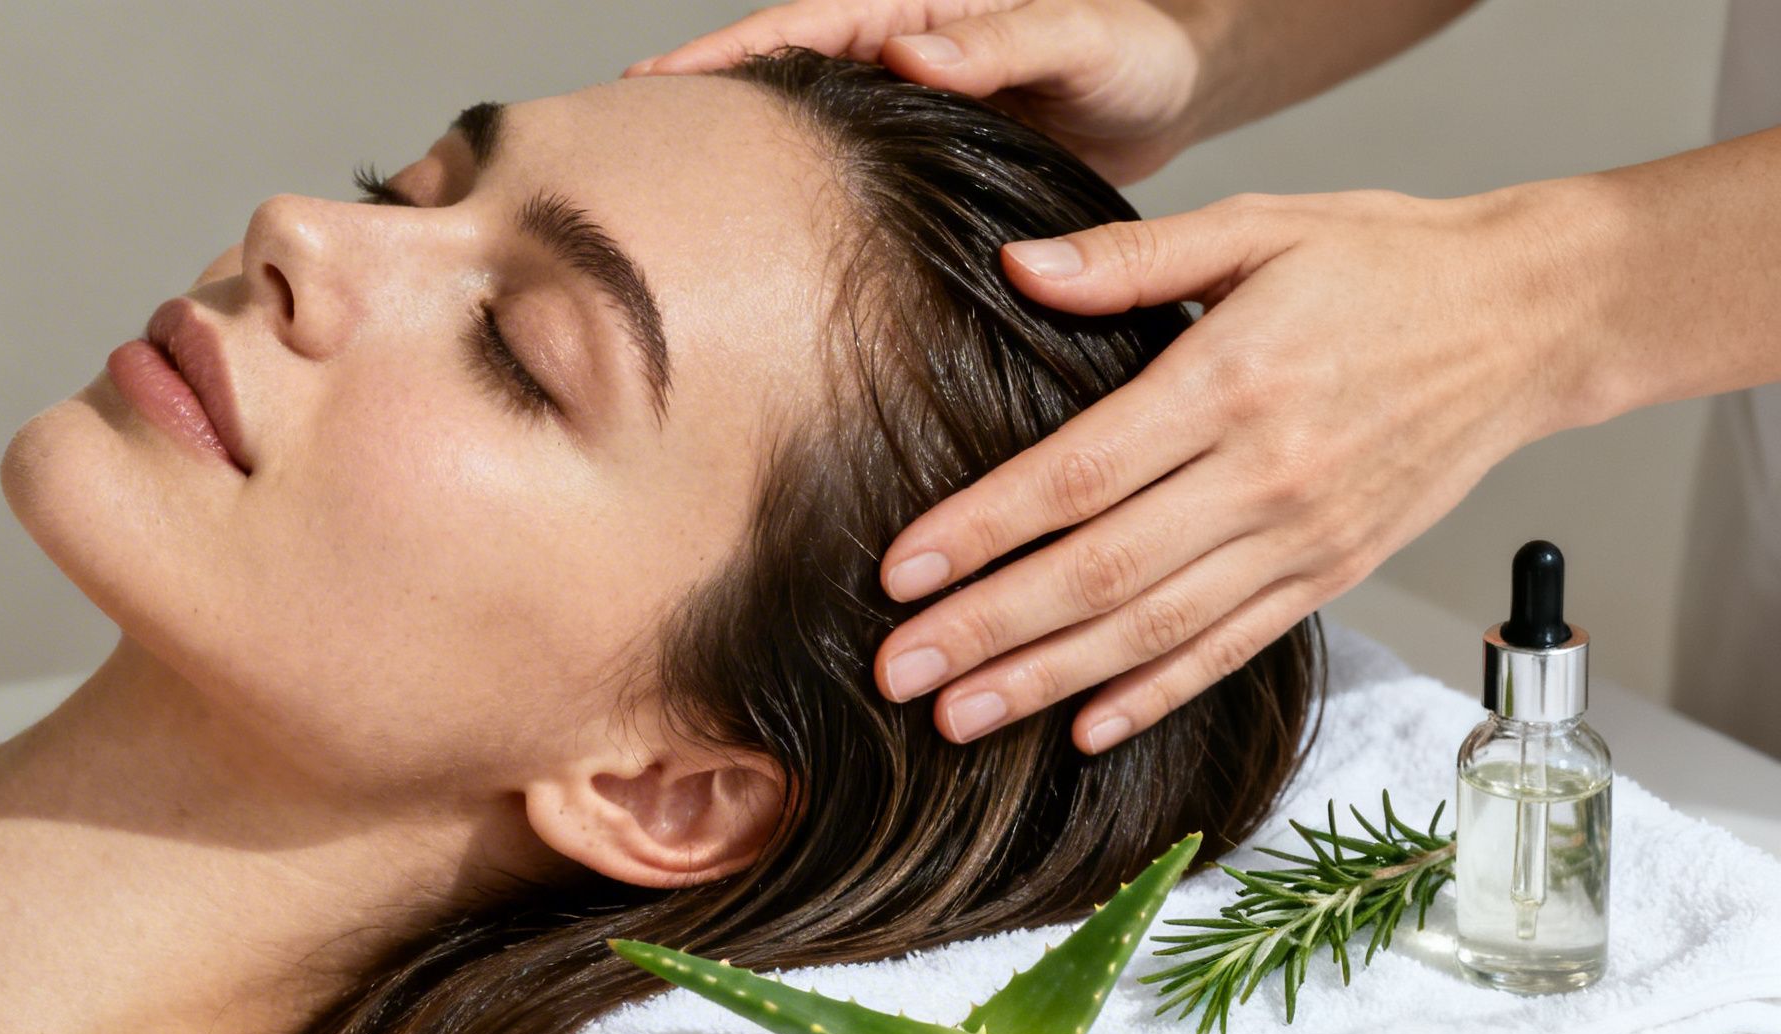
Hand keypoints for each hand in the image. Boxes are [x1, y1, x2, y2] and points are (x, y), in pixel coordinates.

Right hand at [628, 0, 1205, 183]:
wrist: (1171, 100)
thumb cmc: (1134, 55)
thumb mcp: (1084, 39)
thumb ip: (1007, 41)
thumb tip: (915, 52)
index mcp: (917, 14)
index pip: (802, 27)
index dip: (726, 57)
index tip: (654, 86)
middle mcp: (895, 62)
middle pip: (777, 83)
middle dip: (701, 110)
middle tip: (615, 150)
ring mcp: (901, 122)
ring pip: (802, 143)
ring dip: (738, 168)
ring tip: (663, 214)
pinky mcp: (921, 177)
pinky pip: (844, 190)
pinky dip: (795, 213)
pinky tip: (757, 256)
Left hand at [873, 182, 1607, 751]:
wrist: (1527, 320)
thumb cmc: (1382, 263)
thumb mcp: (1261, 223)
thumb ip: (1131, 258)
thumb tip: (1015, 267)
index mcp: (1230, 383)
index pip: (1078, 474)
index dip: (981, 530)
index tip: (899, 572)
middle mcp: (1265, 476)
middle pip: (1101, 571)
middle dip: (989, 628)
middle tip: (895, 671)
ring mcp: (1303, 538)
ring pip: (1155, 628)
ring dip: (1049, 679)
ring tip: (959, 717)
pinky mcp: (1333, 574)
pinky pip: (1231, 649)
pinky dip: (1158, 695)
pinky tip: (1086, 730)